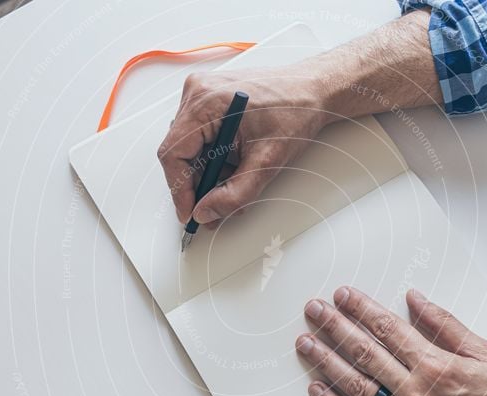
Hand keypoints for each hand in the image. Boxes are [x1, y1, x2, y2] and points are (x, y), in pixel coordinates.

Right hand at [157, 66, 330, 224]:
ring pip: (191, 149)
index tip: (190, 213)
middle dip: (199, 185)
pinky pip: (201, 138)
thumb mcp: (267, 161)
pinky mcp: (211, 101)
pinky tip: (235, 165)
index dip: (179, 189)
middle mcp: (197, 93)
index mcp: (205, 101)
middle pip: (180, 153)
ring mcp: (202, 95)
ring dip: (210, 173)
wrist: (314, 91)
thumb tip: (206, 212)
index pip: (173, 154)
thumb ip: (234, 194)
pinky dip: (215, 159)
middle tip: (215, 209)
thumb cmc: (296, 112)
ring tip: (236, 183)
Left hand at [295, 286, 486, 395]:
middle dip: (335, 328)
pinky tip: (318, 392)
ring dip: (327, 363)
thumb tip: (414, 298)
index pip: (388, 329)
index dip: (361, 309)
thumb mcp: (485, 355)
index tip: (342, 295)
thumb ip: (445, 325)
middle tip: (312, 310)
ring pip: (358, 388)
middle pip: (365, 353)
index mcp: (437, 366)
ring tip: (305, 345)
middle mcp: (418, 393)